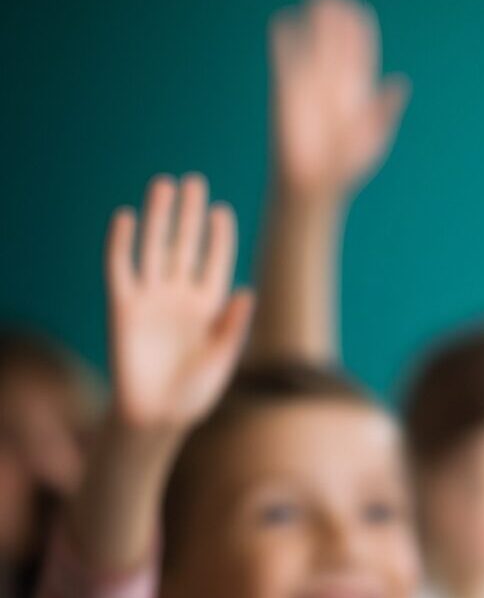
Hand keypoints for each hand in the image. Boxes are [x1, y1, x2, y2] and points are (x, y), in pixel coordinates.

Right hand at [104, 175, 253, 437]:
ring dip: (157, 217)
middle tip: (193, 181)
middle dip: (189, 215)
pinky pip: (120, 269)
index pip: (215, 262)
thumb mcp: (223, 357)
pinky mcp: (121, 308)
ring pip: (153, 248)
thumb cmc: (196, 392)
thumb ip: (233, 325)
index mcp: (210, 307)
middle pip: (184, 246)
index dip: (218, 237)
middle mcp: (180, 297)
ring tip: (163, 184)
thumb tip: (249, 291)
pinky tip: (126, 217)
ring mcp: (150, 299)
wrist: (157, 416)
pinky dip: (121, 243)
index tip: (221, 210)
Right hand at [267, 0, 408, 199]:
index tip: (360, 10)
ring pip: (312, 49)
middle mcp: (333, 88)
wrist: (314, 186)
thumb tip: (398, 82)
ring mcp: (309, 89)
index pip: (358, 57)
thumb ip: (383, 111)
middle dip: (335, 22)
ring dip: (313, 25)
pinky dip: (284, 43)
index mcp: (356, 95)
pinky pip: (284, 63)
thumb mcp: (371, 140)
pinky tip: (283, 22)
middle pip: (335, 46)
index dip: (358, 34)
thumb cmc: (345, 168)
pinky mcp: (285, 95)